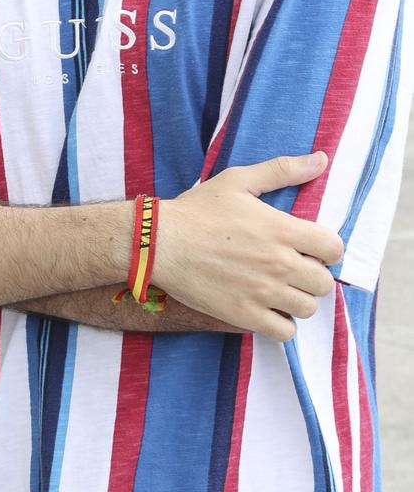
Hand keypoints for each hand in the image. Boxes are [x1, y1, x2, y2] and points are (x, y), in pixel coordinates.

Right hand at [154, 152, 344, 341]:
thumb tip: (320, 159)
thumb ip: (283, 170)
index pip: (334, 248)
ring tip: (279, 290)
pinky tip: (267, 309)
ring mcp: (262, 292)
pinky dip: (281, 324)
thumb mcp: (239, 180)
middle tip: (290, 270)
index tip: (308, 248)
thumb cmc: (197, 210)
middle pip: (323, 283)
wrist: (159, 243)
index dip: (325, 249)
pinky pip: (285, 332)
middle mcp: (279, 263)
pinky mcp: (244, 315)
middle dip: (311, 276)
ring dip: (297, 300)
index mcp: (282, 230)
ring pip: (307, 308)